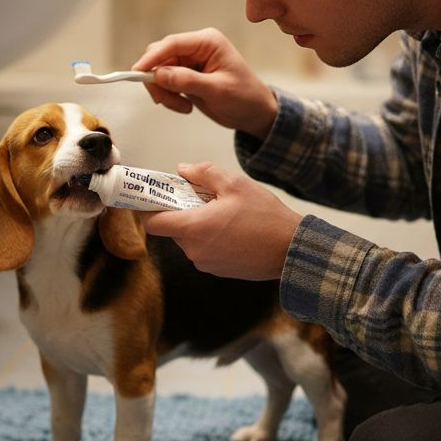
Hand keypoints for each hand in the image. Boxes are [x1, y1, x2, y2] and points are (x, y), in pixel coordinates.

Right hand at [132, 28, 278, 140]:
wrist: (254, 113)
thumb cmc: (244, 97)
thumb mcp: (217, 90)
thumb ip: (187, 81)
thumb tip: (158, 74)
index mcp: (208, 42)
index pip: (172, 44)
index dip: (152, 58)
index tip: (138, 73)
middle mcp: (196, 47)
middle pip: (161, 57)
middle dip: (158, 80)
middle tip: (165, 101)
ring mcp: (190, 62)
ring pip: (159, 72)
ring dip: (164, 92)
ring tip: (182, 107)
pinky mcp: (186, 75)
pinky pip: (165, 83)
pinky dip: (169, 97)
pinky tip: (185, 106)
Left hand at [142, 162, 301, 280]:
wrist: (292, 249)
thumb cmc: (265, 216)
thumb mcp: (234, 184)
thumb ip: (203, 173)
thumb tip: (183, 170)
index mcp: (193, 228)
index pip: (152, 223)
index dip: (147, 208)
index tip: (153, 197)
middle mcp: (194, 250)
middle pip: (172, 229)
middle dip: (181, 211)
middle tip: (201, 196)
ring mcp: (206, 264)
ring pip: (189, 239)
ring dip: (198, 225)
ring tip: (223, 212)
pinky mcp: (218, 271)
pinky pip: (204, 250)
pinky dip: (210, 238)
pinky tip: (232, 228)